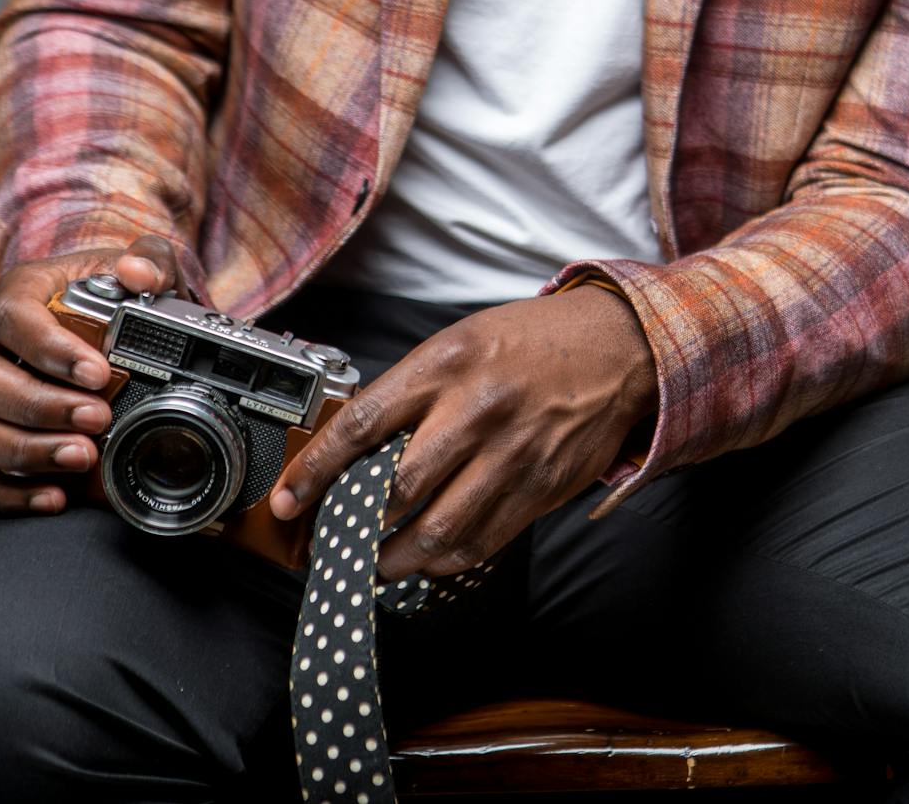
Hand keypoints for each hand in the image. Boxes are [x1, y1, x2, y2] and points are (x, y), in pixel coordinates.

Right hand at [0, 235, 184, 513]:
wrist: (119, 322)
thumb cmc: (123, 294)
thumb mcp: (149, 267)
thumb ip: (151, 260)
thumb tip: (139, 272)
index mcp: (22, 295)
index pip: (11, 316)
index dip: (47, 348)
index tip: (98, 373)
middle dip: (35, 405)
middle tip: (97, 418)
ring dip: (21, 449)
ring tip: (83, 457)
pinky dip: (10, 491)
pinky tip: (57, 497)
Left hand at [269, 285, 656, 580]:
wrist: (620, 347)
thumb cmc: (532, 342)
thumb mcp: (461, 342)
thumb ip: (412, 389)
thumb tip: (355, 445)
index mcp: (447, 365)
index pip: (362, 425)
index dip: (315, 471)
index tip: (288, 501)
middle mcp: (478, 410)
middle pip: (395, 490)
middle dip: (350, 528)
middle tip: (327, 544)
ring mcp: (513, 455)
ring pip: (437, 529)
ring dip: (393, 560)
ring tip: (371, 566)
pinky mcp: (541, 488)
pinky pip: (482, 541)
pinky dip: (444, 560)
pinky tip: (425, 560)